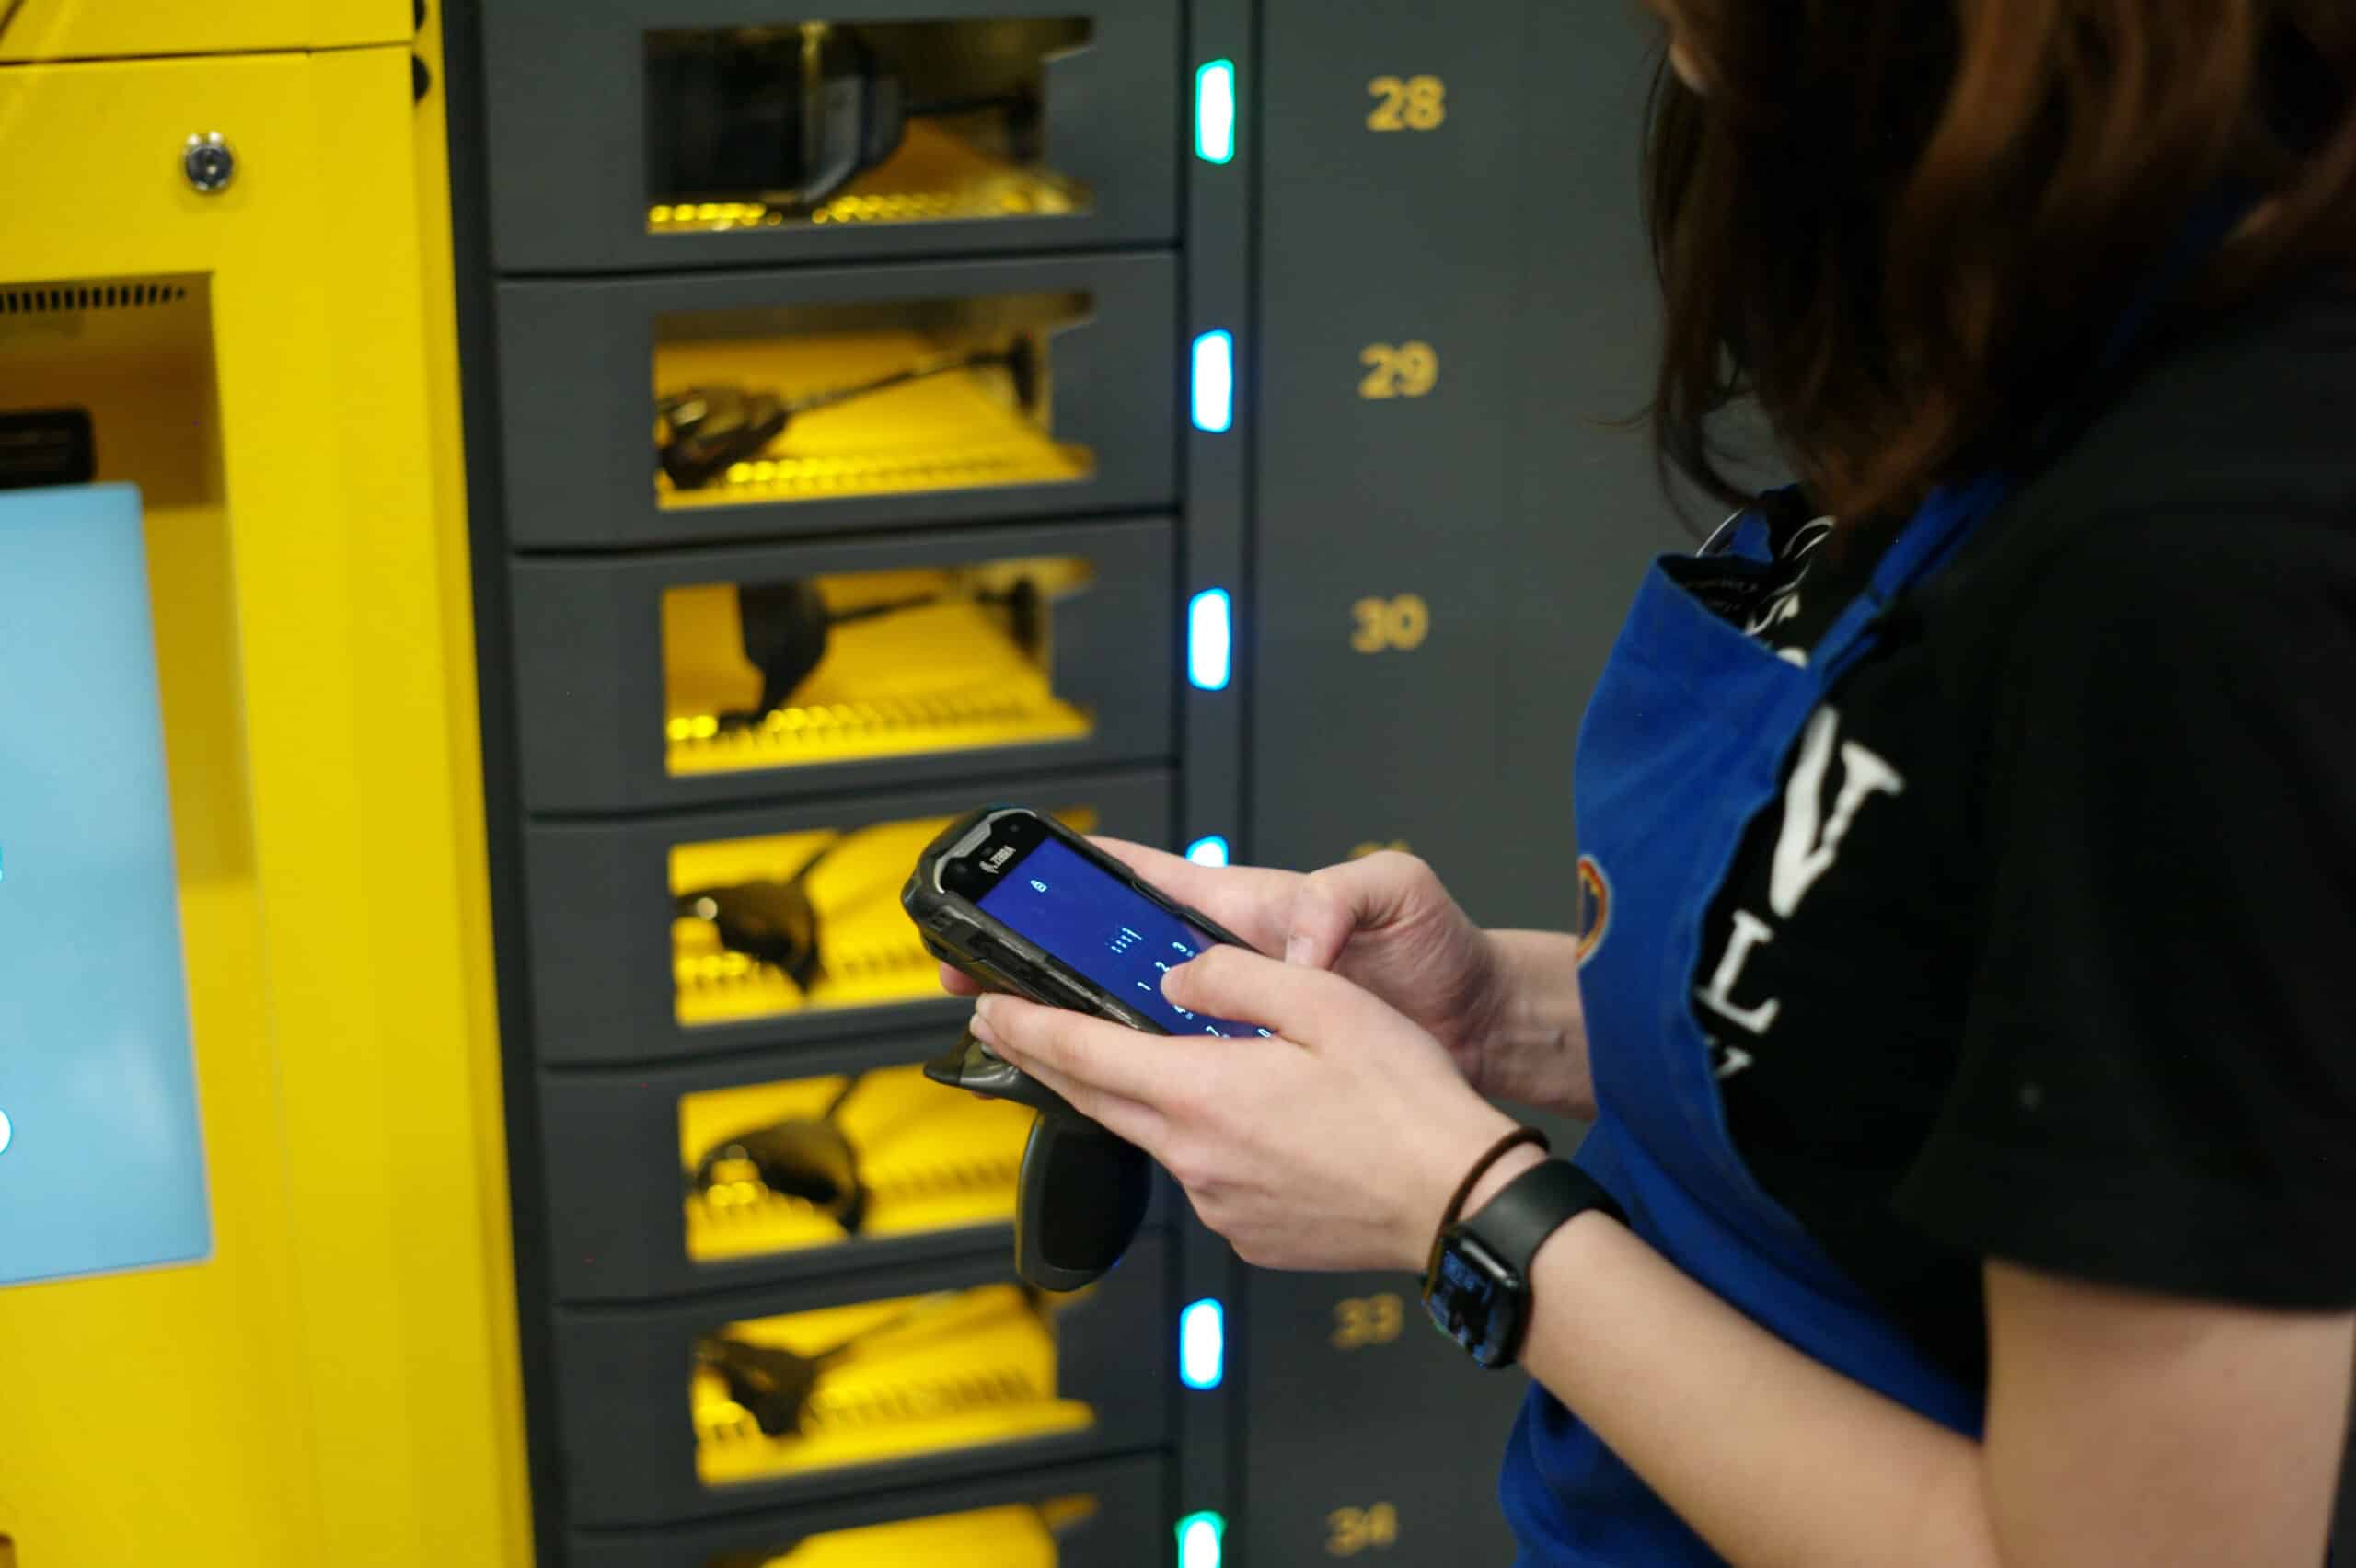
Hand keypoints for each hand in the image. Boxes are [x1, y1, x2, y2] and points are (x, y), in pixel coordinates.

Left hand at [966, 947, 1519, 1272]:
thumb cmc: (1407, 1106)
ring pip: (1154, 1137)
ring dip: (1136, 1098)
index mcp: (1202, 1094)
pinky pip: (1204, 1175)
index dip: (1024, 1028)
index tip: (986, 1010)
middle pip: (1097, 1101)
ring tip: (1135, 1060)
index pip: (1080, 1056)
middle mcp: (1195, 1158)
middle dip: (1048, 1060)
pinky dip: (1201, 1140)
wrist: (1459, 1203)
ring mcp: (1219, 1204)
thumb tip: (1175, 980)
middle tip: (1013, 1030)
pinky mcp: (1248, 1234)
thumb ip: (1234, 979)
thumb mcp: (1322, 1002)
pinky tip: (1240, 1121)